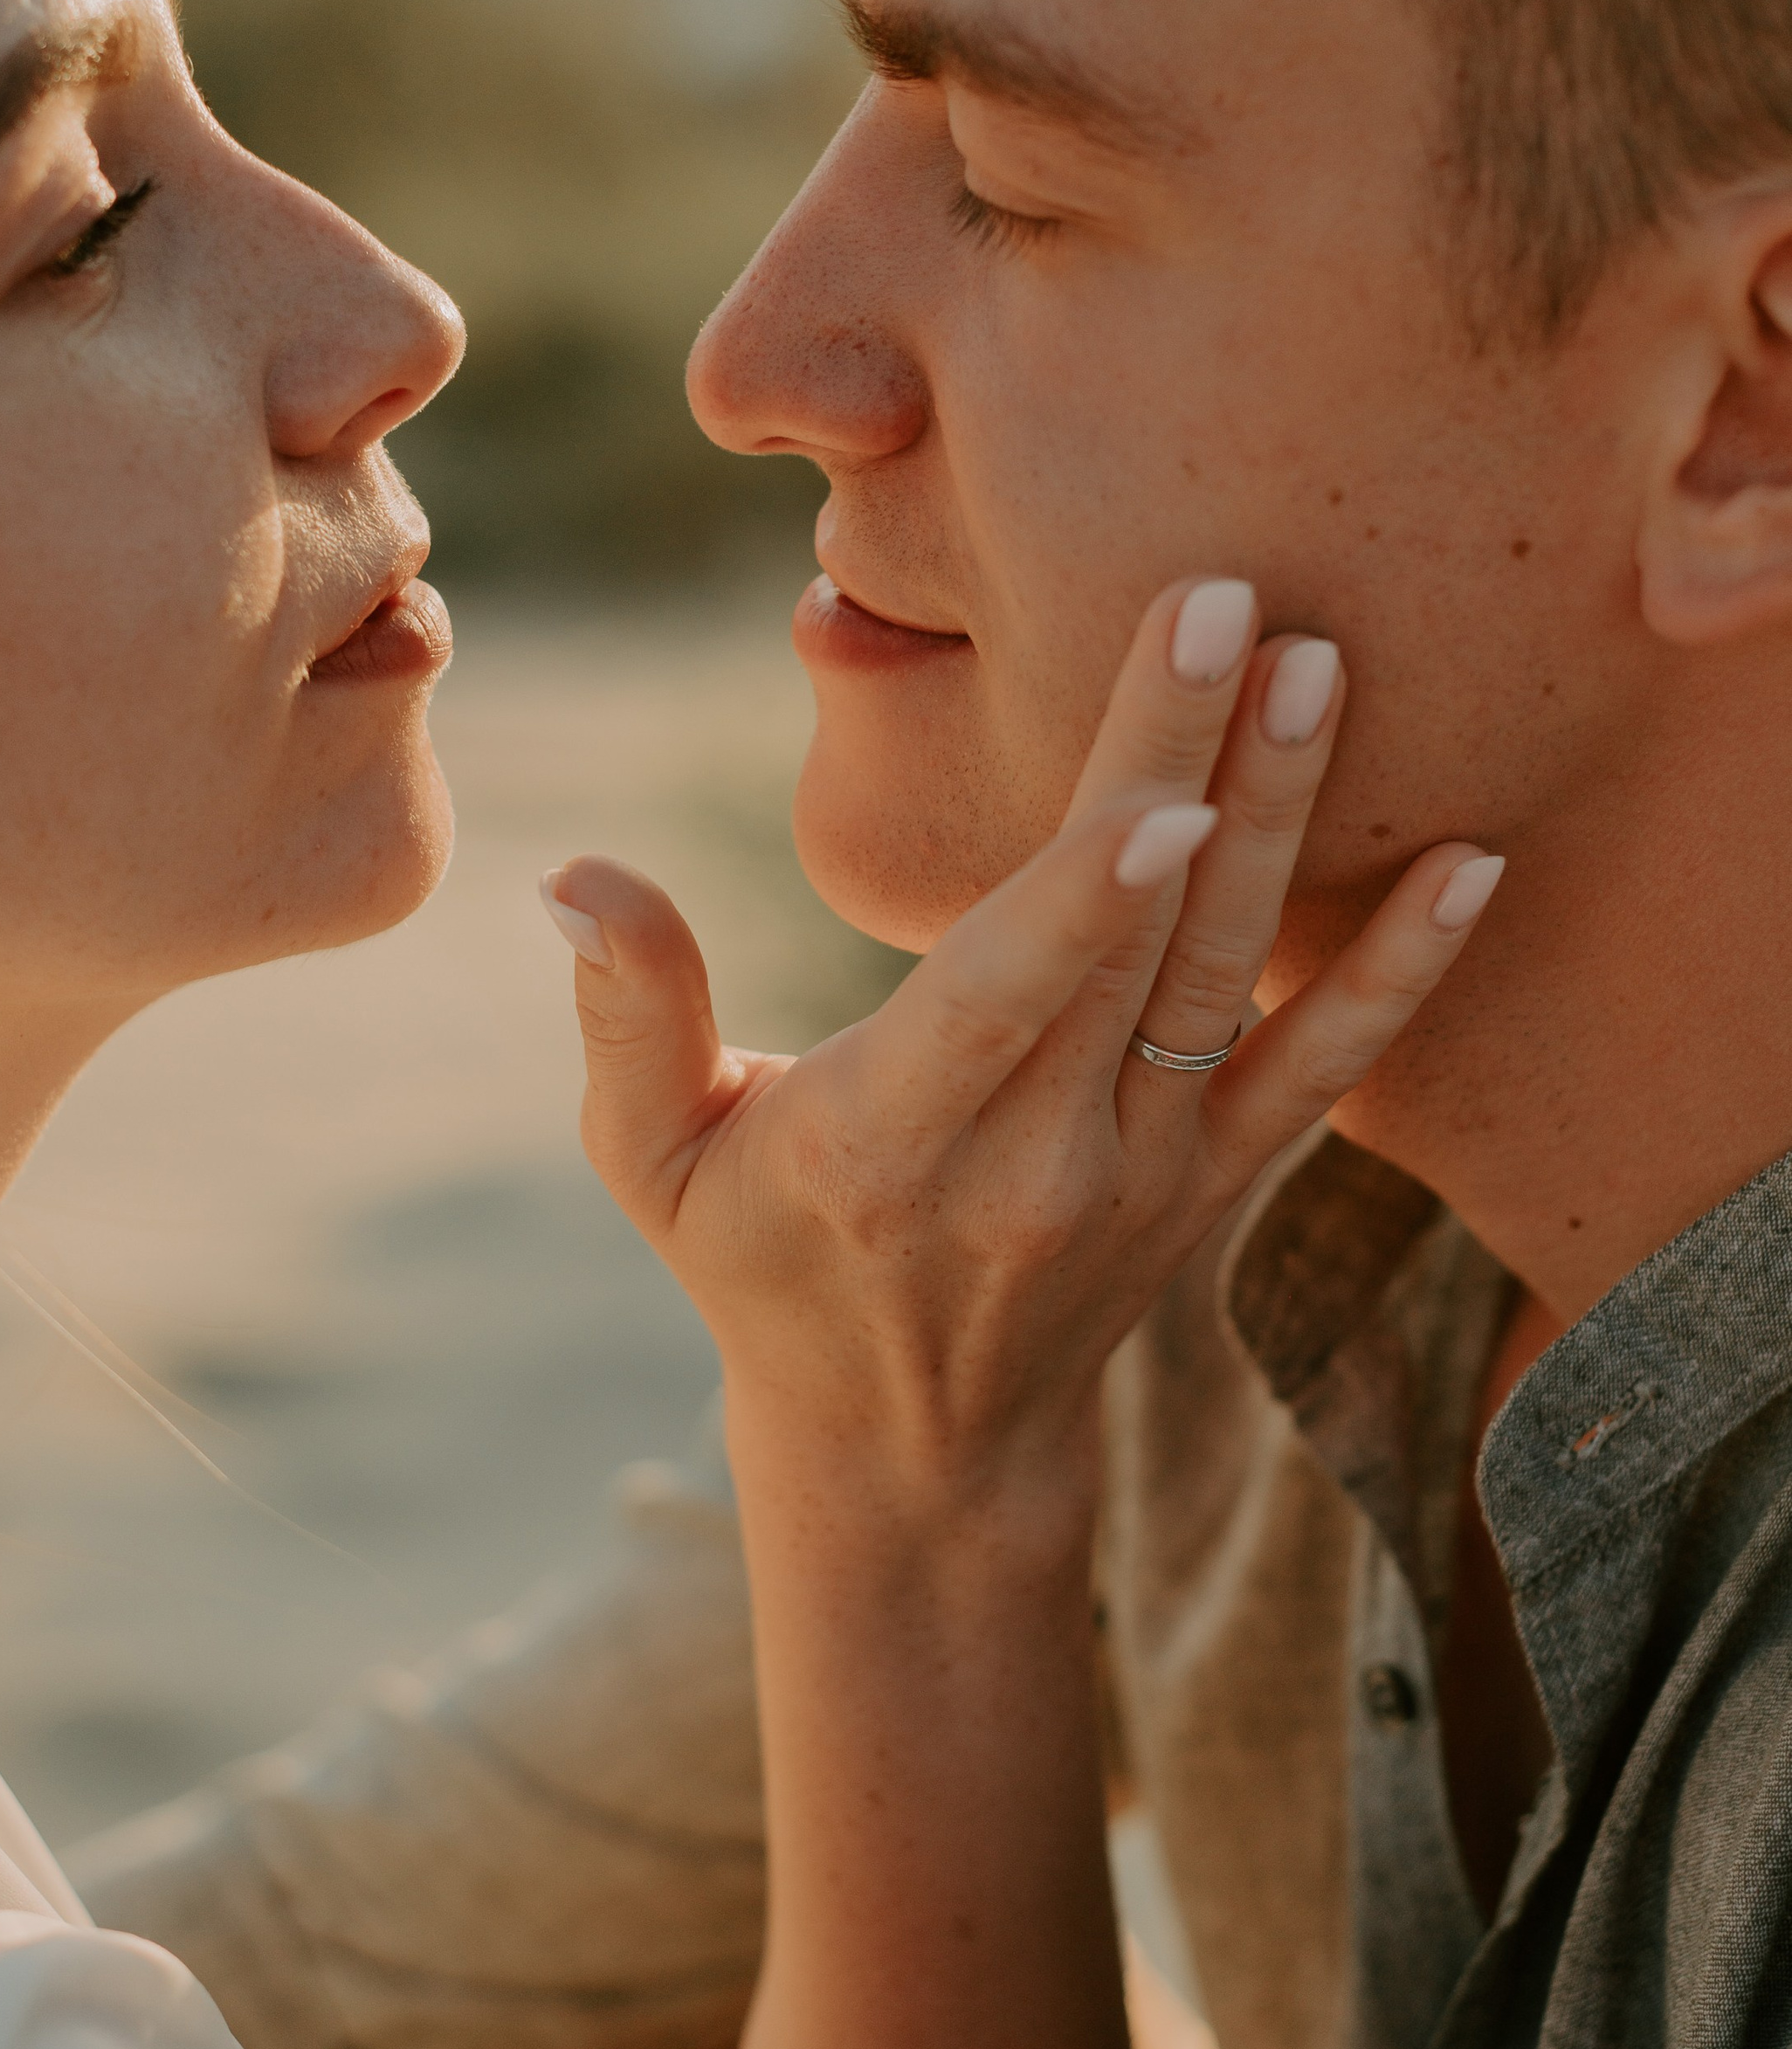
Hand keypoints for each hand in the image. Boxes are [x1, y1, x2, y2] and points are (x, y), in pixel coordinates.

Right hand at [541, 576, 1499, 1523]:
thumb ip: (629, 1013)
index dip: (1082, 902)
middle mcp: (1038, 1165)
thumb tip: (571, 872)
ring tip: (1326, 670)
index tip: (1160, 789)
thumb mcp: (654, 1163)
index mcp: (892, 1145)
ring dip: (1287, 824)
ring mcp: (1146, 1176)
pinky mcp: (1216, 1183)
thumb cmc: (762, 1269)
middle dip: (1190, 768)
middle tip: (1240, 600)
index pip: (1003, 1007)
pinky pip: (1325, 1075)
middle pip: (1131, 948)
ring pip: (1230, 983)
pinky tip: (1476, 866)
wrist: (916, 1449)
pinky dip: (1404, 977)